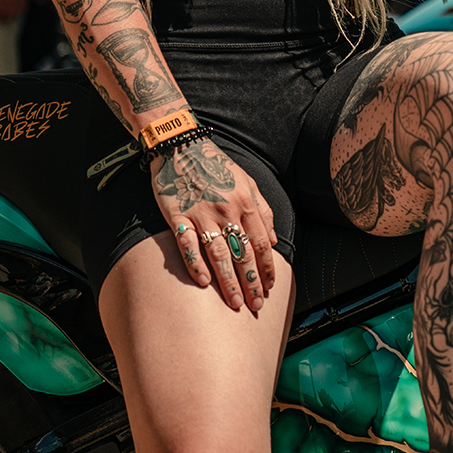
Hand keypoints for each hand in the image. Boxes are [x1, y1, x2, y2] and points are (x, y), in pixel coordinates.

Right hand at [152, 136, 279, 313]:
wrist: (181, 146)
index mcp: (245, 203)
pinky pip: (187, 244)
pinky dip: (195, 264)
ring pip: (219, 254)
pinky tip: (203, 283)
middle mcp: (226, 211)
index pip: (261, 244)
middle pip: (243, 253)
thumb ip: (263, 210)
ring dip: (228, 282)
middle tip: (257, 306)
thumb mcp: (248, 181)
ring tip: (235, 304)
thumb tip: (275, 240)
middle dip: (252, 282)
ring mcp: (201, 214)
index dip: (266, 268)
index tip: (269, 288)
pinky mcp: (177, 216)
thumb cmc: (217, 166)